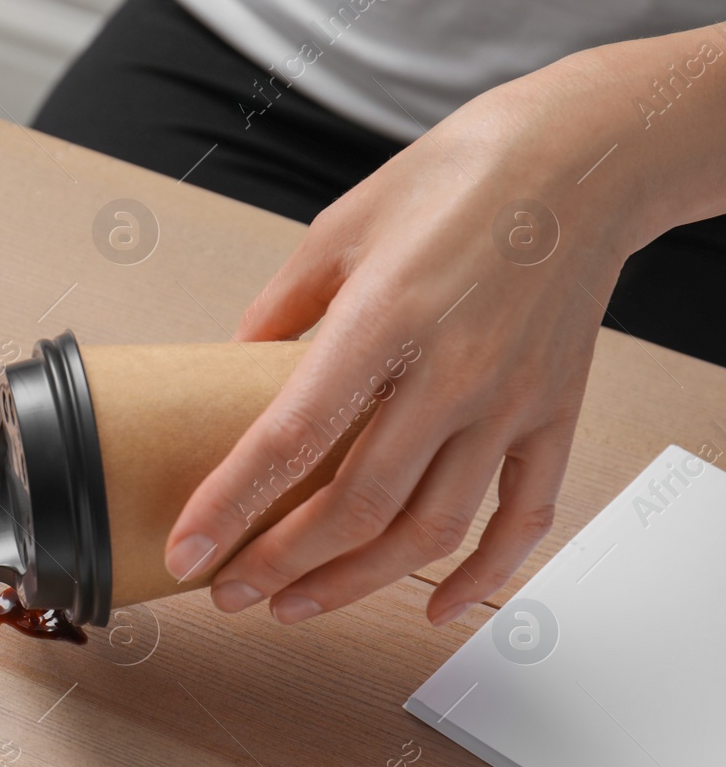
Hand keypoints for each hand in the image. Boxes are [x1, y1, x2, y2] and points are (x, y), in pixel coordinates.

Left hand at [162, 35, 713, 625]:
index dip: (231, 506)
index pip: (291, 438)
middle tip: (228, 593)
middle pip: (357, 506)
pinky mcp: (555, 414)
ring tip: (295, 604)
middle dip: (280, 564)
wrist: (580, 159)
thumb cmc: (452, 180)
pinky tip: (434, 607)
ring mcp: (511, 401)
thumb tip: (236, 364)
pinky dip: (483, 575)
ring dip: (356, 583)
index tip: (186, 552)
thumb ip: (281, 307)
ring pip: (430, 530)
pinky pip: (523, 517)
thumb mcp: (339, 227)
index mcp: (383, 319)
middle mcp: (452, 372)